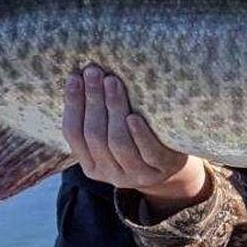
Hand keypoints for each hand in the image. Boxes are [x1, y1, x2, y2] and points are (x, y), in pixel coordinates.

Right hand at [63, 65, 207, 213]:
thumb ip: (99, 118)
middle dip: (92, 100)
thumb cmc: (139, 142)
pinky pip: (146, 152)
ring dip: (113, 108)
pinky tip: (133, 116)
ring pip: (118, 142)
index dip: (72, 105)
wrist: (174, 168)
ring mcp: (135, 174)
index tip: (74, 77)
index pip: (74, 133)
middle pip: (95, 134)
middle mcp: (109, 173)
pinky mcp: (159, 169)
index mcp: (91, 165)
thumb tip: (84, 76)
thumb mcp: (114, 136)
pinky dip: (138, 134)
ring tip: (112, 82)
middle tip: (94, 72)